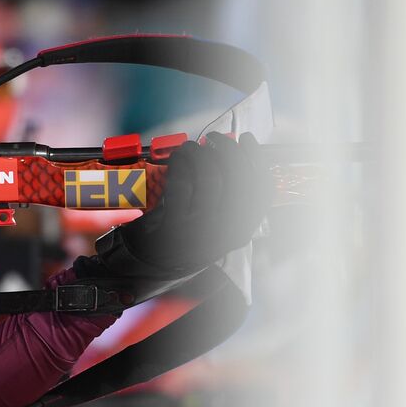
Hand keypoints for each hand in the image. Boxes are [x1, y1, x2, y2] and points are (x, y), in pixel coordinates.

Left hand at [75, 132, 269, 293]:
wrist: (144, 267)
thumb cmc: (179, 236)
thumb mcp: (211, 222)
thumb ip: (225, 194)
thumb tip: (230, 152)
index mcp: (239, 232)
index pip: (261, 192)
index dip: (256, 161)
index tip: (247, 140)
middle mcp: (224, 236)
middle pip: (239, 181)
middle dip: (227, 151)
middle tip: (212, 140)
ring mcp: (199, 233)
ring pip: (211, 179)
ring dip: (200, 154)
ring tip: (190, 148)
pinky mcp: (172, 228)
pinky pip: (182, 185)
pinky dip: (180, 164)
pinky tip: (177, 159)